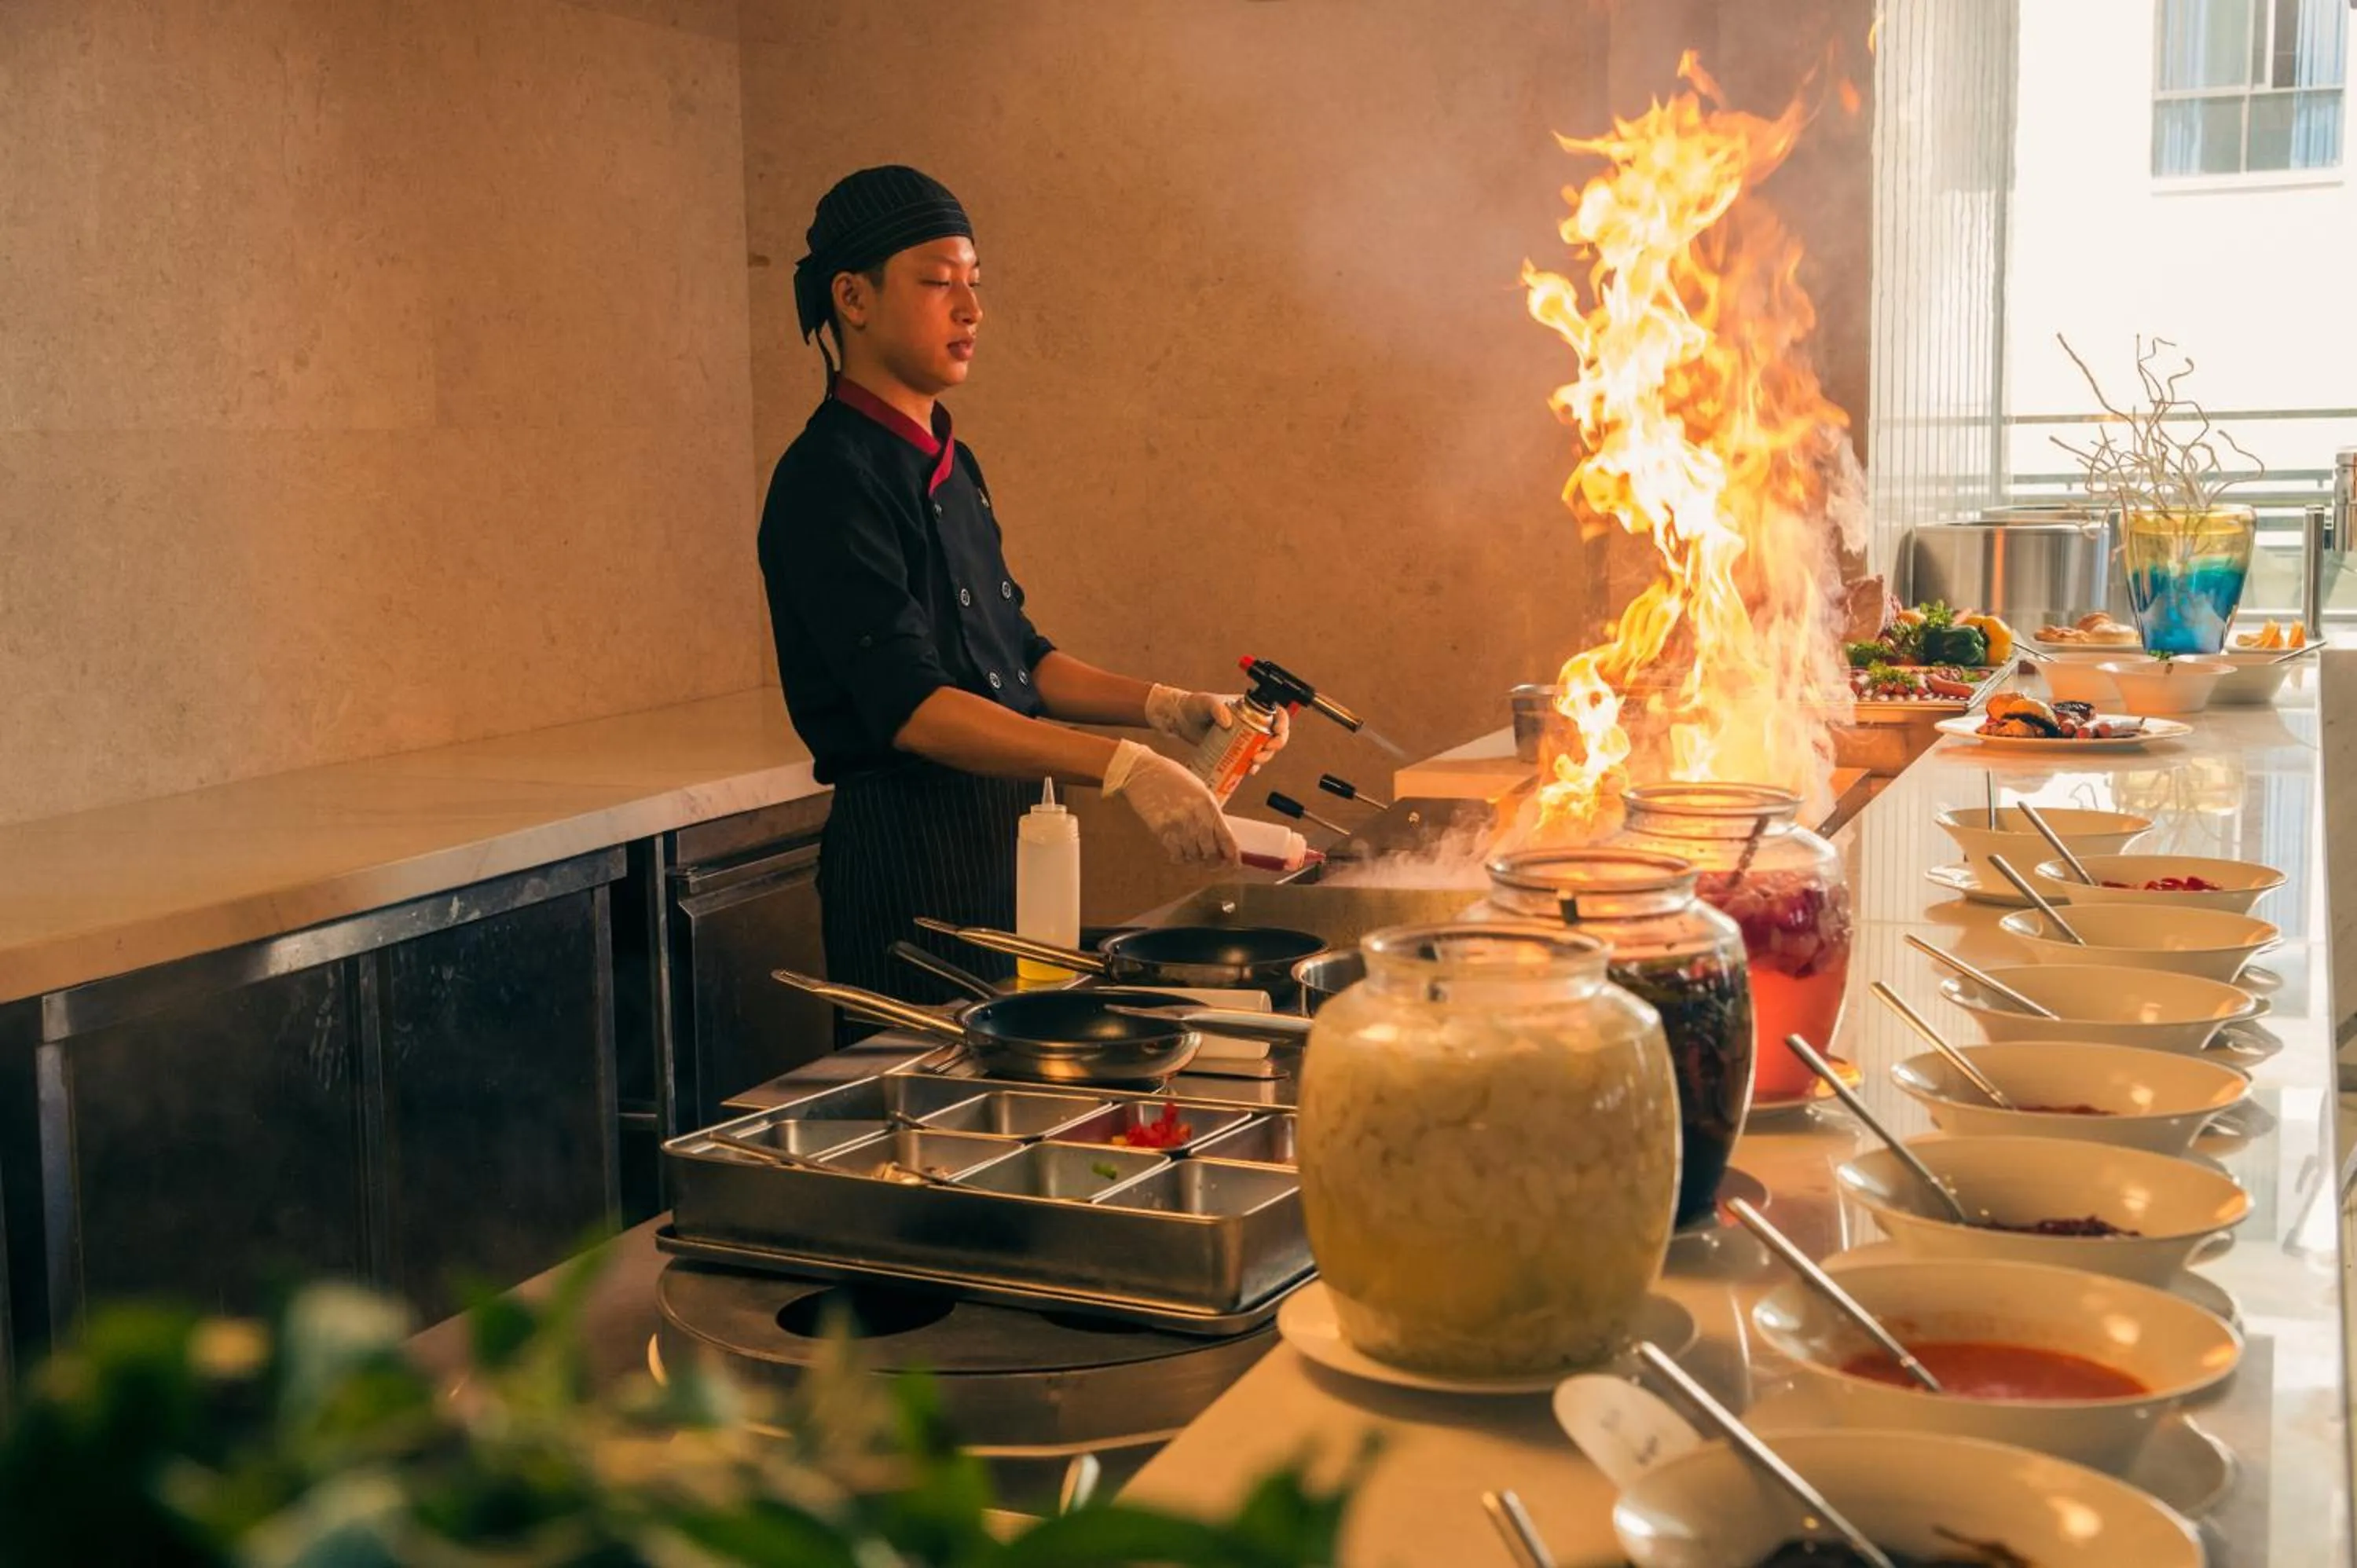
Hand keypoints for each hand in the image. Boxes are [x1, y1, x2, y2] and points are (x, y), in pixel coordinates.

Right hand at [1102, 740, 1239, 865]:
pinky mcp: (1162, 830)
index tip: (1234, 864)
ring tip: (1193, 855)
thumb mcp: (1199, 790)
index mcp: (1209, 805)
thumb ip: (1209, 811)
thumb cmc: (1172, 777)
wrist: (1144, 772)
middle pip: (1211, 852)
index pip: (1226, 837)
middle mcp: (1196, 817)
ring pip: (1193, 855)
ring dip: (1195, 859)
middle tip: (1212, 864)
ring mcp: (1179, 825)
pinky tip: (1178, 854)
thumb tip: (1218, 835)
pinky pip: (1176, 854)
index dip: (1232, 855)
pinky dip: (1179, 858)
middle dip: (1213, 862)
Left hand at [1144, 685, 1291, 770]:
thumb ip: (1216, 708)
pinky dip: (1252, 767)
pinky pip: (1249, 761)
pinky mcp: (1235, 751)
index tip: (1277, 731)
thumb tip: (1227, 722)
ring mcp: (1244, 738)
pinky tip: (1247, 770)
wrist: (1181, 720)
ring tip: (1253, 762)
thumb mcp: (1206, 702)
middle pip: (1274, 735)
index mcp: (1252, 707)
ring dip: (1265, 758)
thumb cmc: (1195, 705)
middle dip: (1275, 745)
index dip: (1282, 722)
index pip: (1276, 713)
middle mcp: (1252, 723)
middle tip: (1265, 751)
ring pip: (1264, 750)